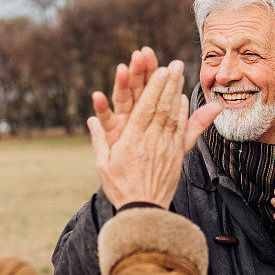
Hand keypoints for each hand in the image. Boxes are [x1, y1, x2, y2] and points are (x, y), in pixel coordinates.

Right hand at [88, 60, 221, 209]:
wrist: (143, 211)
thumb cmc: (120, 187)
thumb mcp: (103, 164)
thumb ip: (100, 139)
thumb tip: (91, 120)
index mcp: (132, 140)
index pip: (146, 108)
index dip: (155, 87)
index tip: (161, 69)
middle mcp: (152, 140)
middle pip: (162, 106)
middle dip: (168, 83)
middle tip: (174, 63)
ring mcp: (166, 147)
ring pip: (174, 115)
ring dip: (177, 93)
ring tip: (180, 74)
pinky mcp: (176, 155)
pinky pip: (182, 131)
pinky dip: (184, 113)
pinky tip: (184, 100)